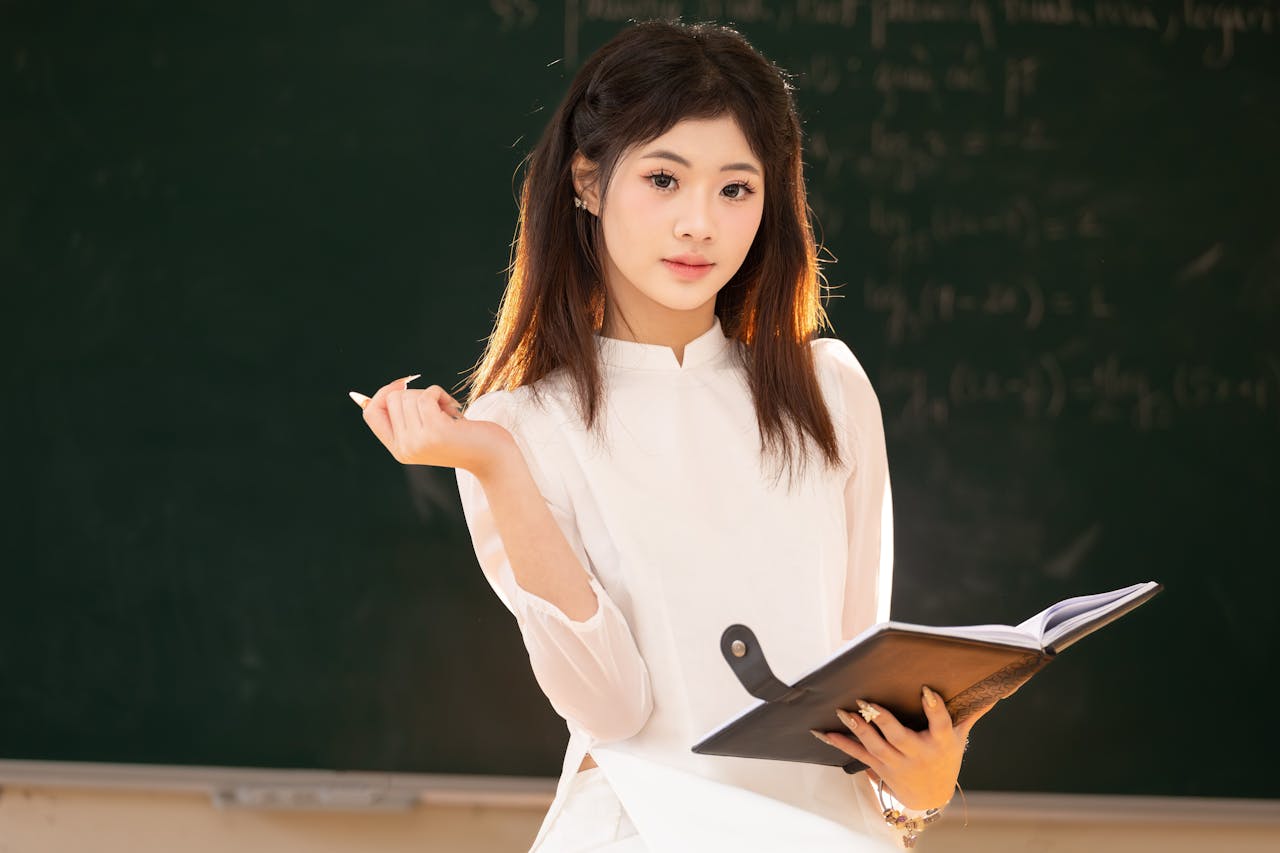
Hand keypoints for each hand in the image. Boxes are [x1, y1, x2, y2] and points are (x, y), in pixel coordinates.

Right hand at [350, 375, 513, 476]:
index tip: (402, 384)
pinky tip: (454, 409)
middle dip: (416, 394)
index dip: (382, 393)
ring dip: (431, 395)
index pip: (371, 414)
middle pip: (392, 399)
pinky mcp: (435, 431)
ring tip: (448, 412)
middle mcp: (404, 448)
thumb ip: (407, 417)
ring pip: (408, 395)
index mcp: (399, 450)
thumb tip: (385, 389)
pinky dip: (440, 393)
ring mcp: (418, 441)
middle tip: (438, 409)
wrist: (493, 458)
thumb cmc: (464, 438)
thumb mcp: (429, 431)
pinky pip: (426, 395)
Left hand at [813, 686, 994, 810]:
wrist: (931, 796)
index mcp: (940, 743)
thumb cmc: (945, 757)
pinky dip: (839, 742)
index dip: (934, 708)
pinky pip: (856, 753)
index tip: (926, 690)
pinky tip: (822, 731)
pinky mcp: (879, 766)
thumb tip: (996, 689)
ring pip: (874, 745)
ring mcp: (895, 762)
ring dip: (858, 728)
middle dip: (882, 720)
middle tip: (867, 702)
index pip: (940, 724)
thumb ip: (972, 712)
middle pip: (898, 737)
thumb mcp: (960, 736)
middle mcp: (917, 753)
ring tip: (844, 711)